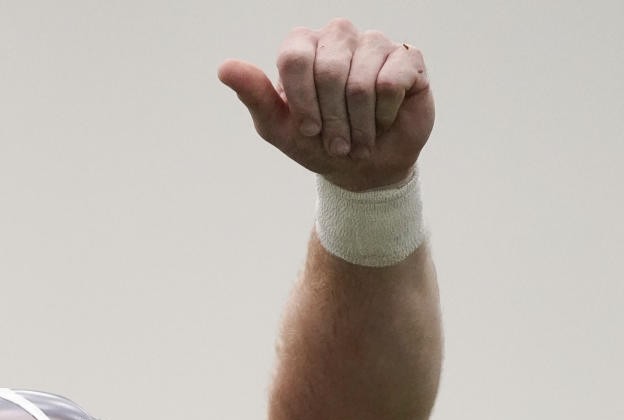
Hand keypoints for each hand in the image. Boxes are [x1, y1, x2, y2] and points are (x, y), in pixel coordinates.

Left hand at [219, 18, 433, 190]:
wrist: (364, 169)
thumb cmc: (319, 144)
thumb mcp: (279, 128)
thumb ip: (255, 96)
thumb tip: (224, 67)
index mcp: (305, 46)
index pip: (294, 57)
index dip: (302, 101)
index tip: (309, 130)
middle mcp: (339, 35)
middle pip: (328, 70)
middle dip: (332, 120)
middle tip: (338, 143)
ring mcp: (374, 42)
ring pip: (361, 81)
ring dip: (359, 125)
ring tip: (360, 139)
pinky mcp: (408, 57)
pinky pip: (392, 82)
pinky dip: (385, 115)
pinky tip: (385, 120)